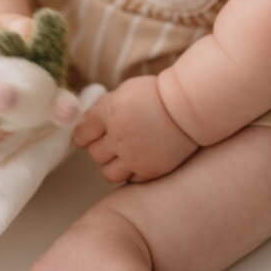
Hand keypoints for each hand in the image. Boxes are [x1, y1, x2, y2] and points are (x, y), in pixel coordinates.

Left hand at [73, 75, 197, 182]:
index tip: (90, 134)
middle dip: (99, 148)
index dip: (84, 135)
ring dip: (111, 165)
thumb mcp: (126, 91)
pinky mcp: (149, 170)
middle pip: (94, 154)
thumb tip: (88, 122)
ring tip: (122, 156)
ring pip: (107, 173)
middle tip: (111, 142)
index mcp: (110, 113)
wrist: (188, 108)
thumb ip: (105, 108)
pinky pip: (129, 179)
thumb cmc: (158, 95)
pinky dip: (131, 173)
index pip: (82, 133)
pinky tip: (138, 160)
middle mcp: (118, 137)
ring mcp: (134, 156)